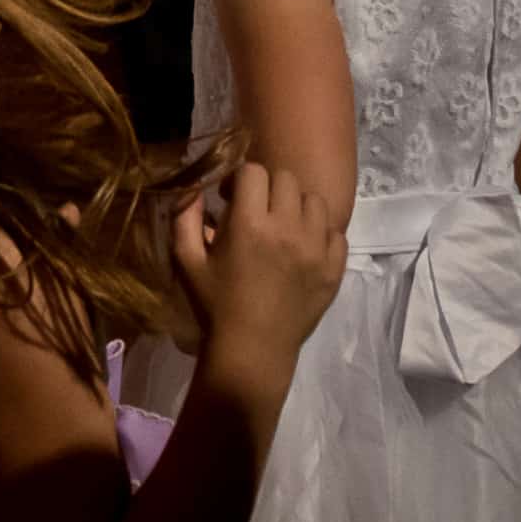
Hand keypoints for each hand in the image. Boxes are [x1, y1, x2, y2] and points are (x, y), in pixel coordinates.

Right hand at [172, 148, 345, 376]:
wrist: (253, 349)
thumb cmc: (215, 305)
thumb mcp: (187, 261)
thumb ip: (184, 219)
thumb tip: (195, 189)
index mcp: (248, 224)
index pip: (253, 172)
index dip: (239, 179)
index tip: (231, 198)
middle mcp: (287, 229)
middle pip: (286, 179)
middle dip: (268, 187)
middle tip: (259, 209)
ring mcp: (315, 249)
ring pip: (315, 201)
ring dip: (297, 207)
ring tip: (285, 226)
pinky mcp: (333, 269)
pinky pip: (336, 233)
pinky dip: (321, 234)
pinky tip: (304, 248)